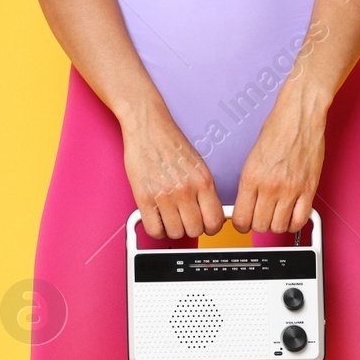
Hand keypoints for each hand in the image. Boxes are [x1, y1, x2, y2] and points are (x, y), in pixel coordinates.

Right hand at [121, 101, 223, 239]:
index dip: (210, 227)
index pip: (215, 221)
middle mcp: (186, 190)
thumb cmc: (170, 143)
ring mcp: (164, 195)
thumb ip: (205, 190)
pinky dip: (156, 229)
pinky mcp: (144, 197)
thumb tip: (211, 213)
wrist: (147, 126)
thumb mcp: (198, 165)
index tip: (205, 224)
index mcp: (203, 181)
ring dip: (172, 229)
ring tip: (169, 217)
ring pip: (175, 233)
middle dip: (190, 228)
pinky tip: (156, 219)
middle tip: (184, 219)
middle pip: (195, 230)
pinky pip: (154, 230)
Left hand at [232, 84, 327, 234]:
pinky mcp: (309, 189)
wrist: (300, 114)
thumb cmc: (278, 129)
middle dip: (259, 224)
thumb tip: (245, 204)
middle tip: (261, 215)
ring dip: (276, 224)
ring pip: (279, 227)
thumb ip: (249, 184)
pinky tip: (291, 215)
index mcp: (251, 177)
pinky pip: (300, 220)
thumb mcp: (252, 157)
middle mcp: (270, 186)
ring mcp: (291, 189)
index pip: (241, 219)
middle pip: (259, 226)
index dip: (241, 224)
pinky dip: (294, 223)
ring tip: (277, 214)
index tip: (245, 221)